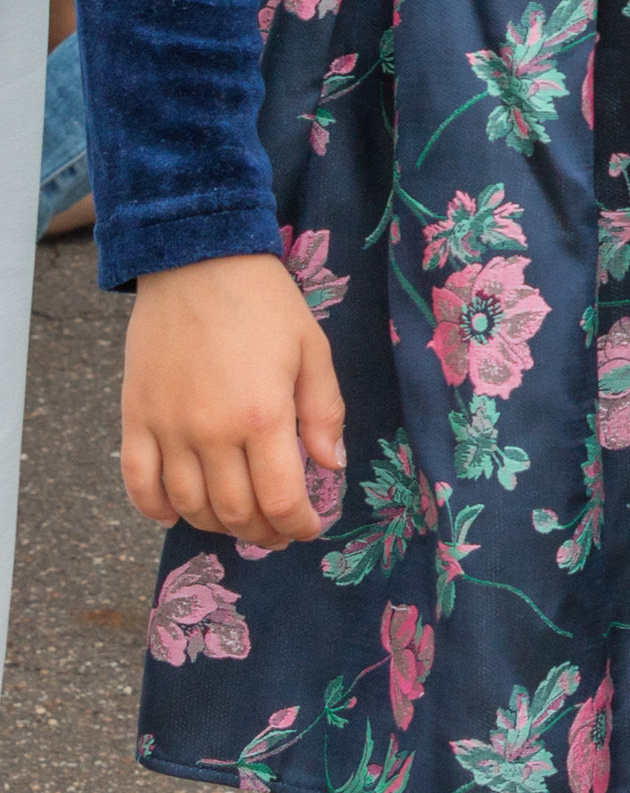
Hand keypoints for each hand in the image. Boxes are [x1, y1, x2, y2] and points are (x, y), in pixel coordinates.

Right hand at [122, 253, 346, 548]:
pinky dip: (157, 509)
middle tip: (278, 531)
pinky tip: (178, 512)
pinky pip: (138, 484)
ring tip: (238, 520)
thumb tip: (332, 466)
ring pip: (189, 506)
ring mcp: (167, 427)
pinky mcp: (134, 417)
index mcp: (262, 416)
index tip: (309, 526)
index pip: (281, 500)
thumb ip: (324, 413)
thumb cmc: (264, 303)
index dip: (299, 525)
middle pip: (235, 511)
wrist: (197, 260)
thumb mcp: (312, 351)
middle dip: (263, 532)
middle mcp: (211, 431)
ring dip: (217, 525)